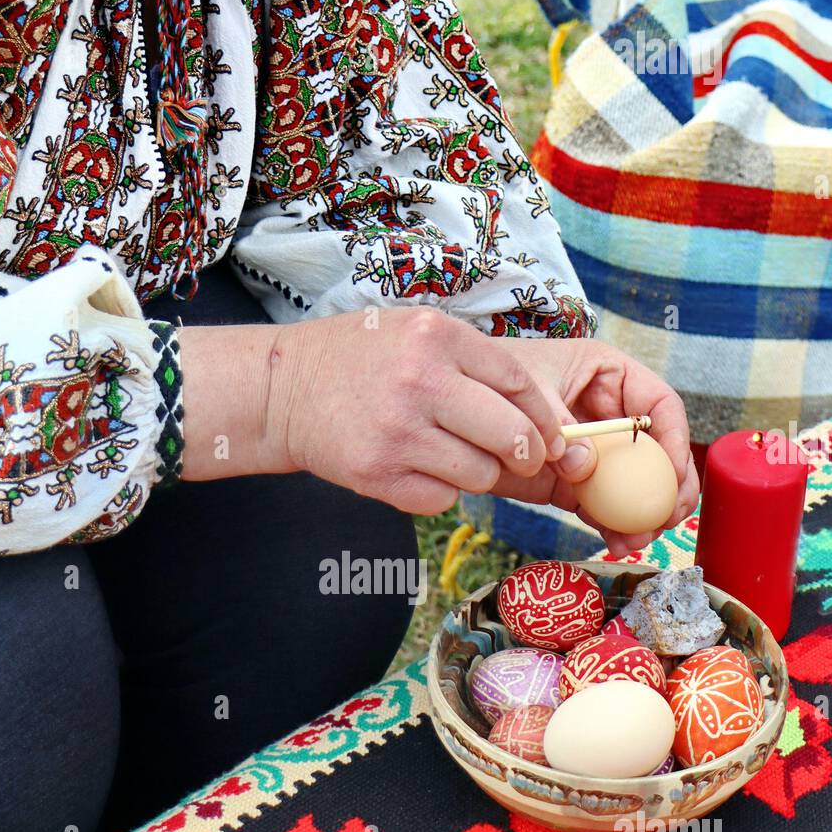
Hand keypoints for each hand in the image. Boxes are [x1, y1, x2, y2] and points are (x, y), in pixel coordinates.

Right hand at [263, 308, 576, 512]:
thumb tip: (541, 417)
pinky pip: (442, 499)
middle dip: (526, 454)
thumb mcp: (416, 331)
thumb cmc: (360, 359)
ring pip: (481, 475)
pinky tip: (417, 468)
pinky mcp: (377, 475)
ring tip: (451, 454)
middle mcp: (419, 382)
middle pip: (512, 437)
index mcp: (436, 337)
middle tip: (521, 458)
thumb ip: (474, 362)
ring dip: (477, 473)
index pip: (519, 384)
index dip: (544, 417)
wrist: (283, 390)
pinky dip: (439, 491)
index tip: (548, 436)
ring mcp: (397, 432)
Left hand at [502, 339, 698, 558]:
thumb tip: (584, 466)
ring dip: (642, 514)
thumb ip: (556, 422)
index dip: (674, 438)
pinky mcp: (572, 482)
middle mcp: (609, 415)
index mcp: (609, 376)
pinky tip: (619, 541)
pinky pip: (601, 505)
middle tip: (668, 517)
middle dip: (668, 486)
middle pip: (656, 451)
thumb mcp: (527, 389)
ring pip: (632, 485)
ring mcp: (593, 452)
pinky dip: (612, 525)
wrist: (453, 412)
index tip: (674, 473)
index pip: (658, 405)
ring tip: (640, 538)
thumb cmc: (492, 380)